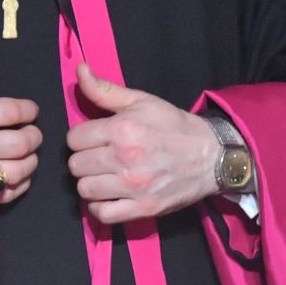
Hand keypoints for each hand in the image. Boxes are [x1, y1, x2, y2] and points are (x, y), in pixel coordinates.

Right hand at [0, 37, 42, 205]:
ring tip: (25, 152)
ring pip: (18, 172)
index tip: (29, 109)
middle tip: (31, 130)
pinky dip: (18, 186)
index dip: (28, 109)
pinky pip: (4, 195)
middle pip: (21, 144)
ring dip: (30, 161)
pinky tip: (15, 174)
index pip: (11, 112)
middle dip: (34, 135)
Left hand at [66, 63, 221, 223]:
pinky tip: (108, 196)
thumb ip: (105, 89)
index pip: (73, 139)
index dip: (81, 137)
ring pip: (84, 189)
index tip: (94, 139)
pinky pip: (103, 214)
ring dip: (90, 183)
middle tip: (99, 157)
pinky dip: (101, 207)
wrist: (212, 156)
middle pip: (75, 165)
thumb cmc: (173, 125)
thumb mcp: (141, 101)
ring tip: (103, 176)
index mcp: (122, 129)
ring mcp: (134, 187)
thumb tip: (79, 70)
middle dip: (84, 159)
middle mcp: (124, 159)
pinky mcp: (143, 208)